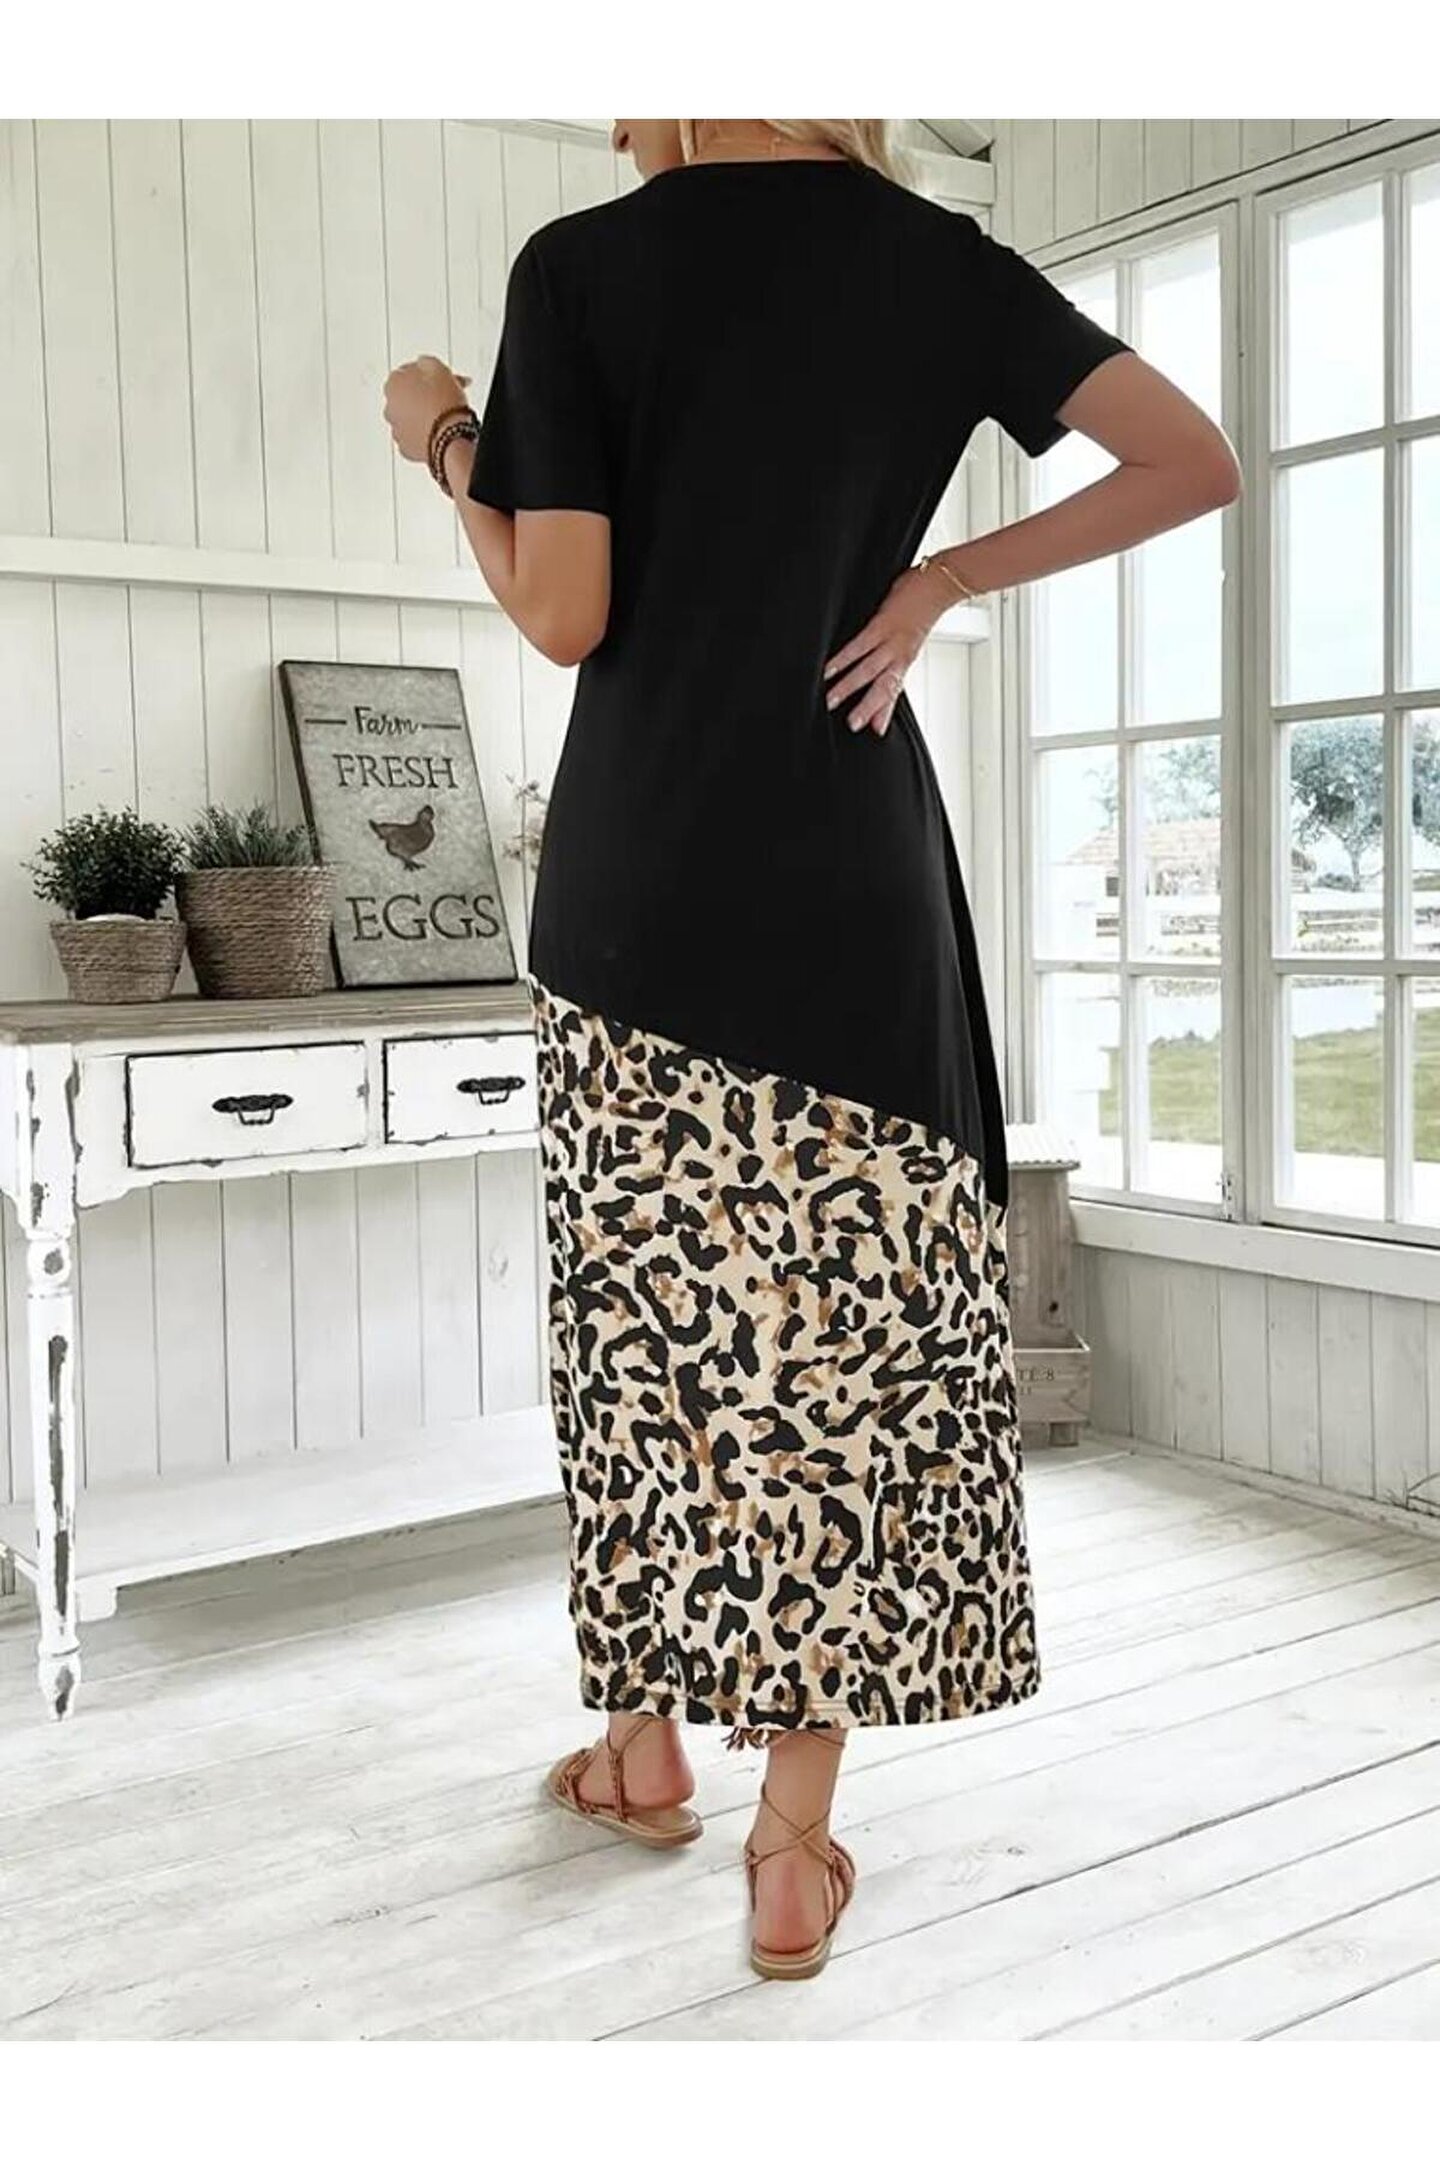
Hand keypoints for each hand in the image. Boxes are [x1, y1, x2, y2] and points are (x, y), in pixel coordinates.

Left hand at [383, 356, 472, 463]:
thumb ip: (425, 362)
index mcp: (393, 383)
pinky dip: (424, 433)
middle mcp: (389, 406)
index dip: (425, 374)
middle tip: (442, 395)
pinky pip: (414, 436)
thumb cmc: (443, 403)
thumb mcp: (437, 367)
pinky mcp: (406, 447)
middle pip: (407, 396)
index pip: (407, 372)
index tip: (437, 377)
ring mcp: (396, 428)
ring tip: (442, 414)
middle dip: (423, 395)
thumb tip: (423, 364)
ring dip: (422, 414)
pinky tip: (437, 429)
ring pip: (409, 417)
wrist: (450, 437)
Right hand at [822, 563, 944, 736]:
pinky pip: (860, 645)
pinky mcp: (882, 623)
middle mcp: (900, 655)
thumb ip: (896, 662)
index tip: (875, 731)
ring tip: (831, 700)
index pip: (894, 691)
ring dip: (849, 686)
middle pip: (882, 687)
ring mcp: (891, 640)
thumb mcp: (910, 639)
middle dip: (867, 708)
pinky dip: (844, 658)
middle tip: (853, 725)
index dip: (884, 711)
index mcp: (906, 659)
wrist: (940, 584)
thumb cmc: (923, 608)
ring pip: (869, 670)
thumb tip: (888, 675)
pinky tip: (831, 668)